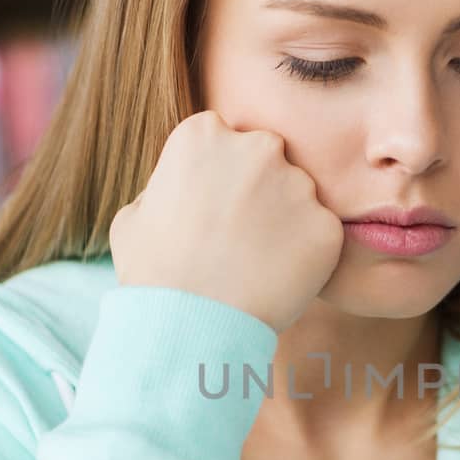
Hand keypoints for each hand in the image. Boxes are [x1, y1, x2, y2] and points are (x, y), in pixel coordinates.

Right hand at [108, 114, 345, 332]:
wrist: (188, 325)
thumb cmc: (153, 274)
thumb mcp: (133, 217)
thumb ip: (163, 188)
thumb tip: (178, 190)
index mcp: (204, 135)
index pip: (225, 140)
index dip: (221, 176)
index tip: (214, 208)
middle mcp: (257, 147)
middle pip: (268, 158)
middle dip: (259, 188)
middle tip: (240, 235)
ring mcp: (297, 186)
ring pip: (299, 195)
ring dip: (286, 221)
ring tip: (257, 263)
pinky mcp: (326, 226)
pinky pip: (321, 234)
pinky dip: (307, 254)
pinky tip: (278, 279)